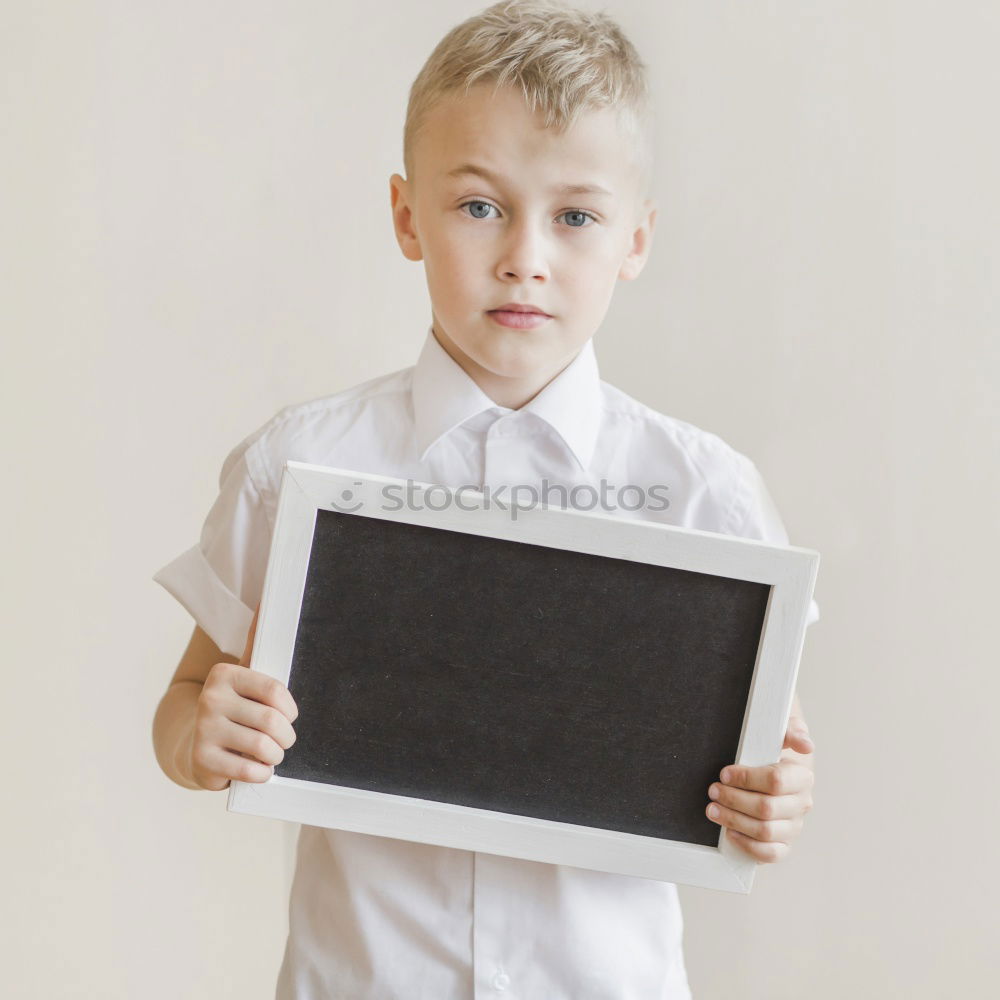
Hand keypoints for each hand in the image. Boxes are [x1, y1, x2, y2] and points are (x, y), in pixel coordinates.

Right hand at [187, 604, 298, 790]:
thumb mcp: (245, 675)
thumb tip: (267, 599)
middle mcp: (210, 698)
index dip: (290, 710)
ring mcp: (203, 729)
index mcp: (224, 674)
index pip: (275, 692)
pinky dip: (262, 773)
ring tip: (270, 753)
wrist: (198, 746)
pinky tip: (256, 768)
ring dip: (276, 756)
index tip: (288, 716)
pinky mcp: (201, 760)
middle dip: (287, 736)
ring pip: (263, 747)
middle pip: (272, 721)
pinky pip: (250, 771)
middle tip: (283, 740)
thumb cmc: (234, 708)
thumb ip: (257, 642)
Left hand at [705, 708, 814, 862]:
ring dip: (734, 821)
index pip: (776, 781)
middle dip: (733, 799)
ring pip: (765, 831)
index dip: (746, 778)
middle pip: (766, 808)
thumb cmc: (771, 748)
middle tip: (713, 790)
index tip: (724, 773)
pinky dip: (748, 846)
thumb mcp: (779, 730)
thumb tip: (805, 744)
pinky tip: (729, 833)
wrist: (772, 766)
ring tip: (712, 809)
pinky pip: (771, 854)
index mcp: (802, 776)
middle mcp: (801, 803)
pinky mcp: (783, 843)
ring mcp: (793, 826)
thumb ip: (790, 730)